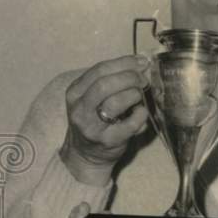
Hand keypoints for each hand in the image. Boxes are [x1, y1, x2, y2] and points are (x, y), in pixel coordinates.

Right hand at [60, 55, 149, 184]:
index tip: (141, 62)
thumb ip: (111, 81)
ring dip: (134, 95)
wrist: (85, 156)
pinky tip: (142, 112)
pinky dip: (141, 114)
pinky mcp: (108, 141)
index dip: (124, 63)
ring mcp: (92, 126)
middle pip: (105, 84)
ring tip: (139, 96)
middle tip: (143, 80)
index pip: (100, 69)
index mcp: (75, 92)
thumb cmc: (94, 121)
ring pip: (115, 102)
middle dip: (129, 77)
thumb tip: (141, 64)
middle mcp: (80, 109)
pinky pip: (130, 123)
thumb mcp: (92, 98)